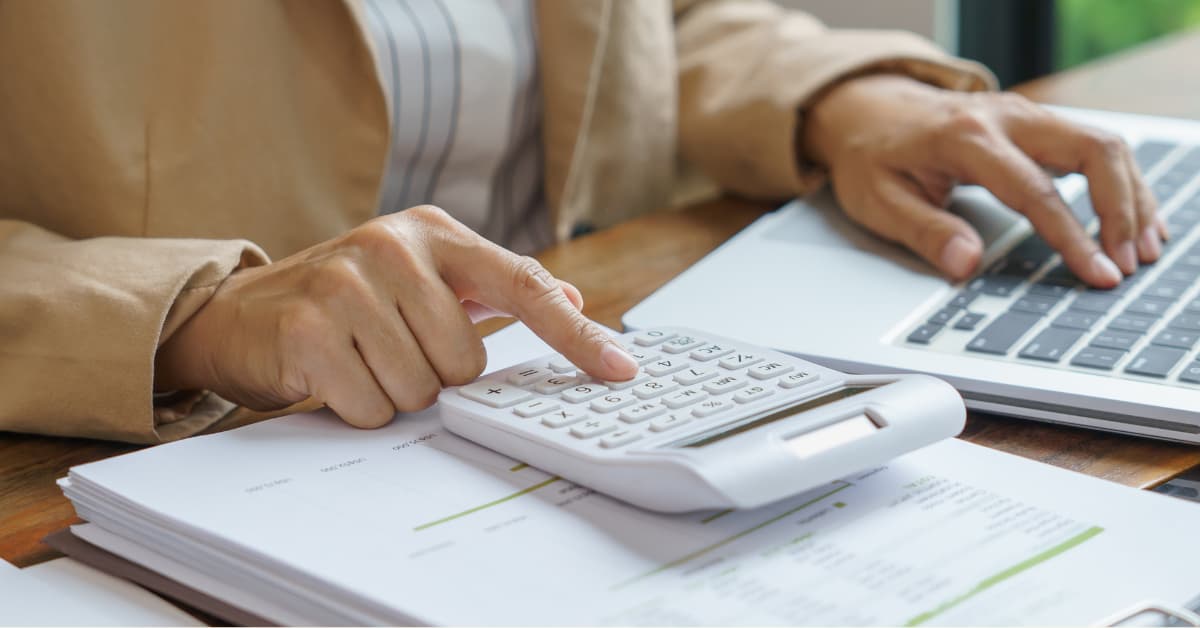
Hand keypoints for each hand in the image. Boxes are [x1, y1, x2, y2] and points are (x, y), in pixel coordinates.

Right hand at [155, 205, 638, 427]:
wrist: (238, 314)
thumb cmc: (343, 301)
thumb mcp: (419, 279)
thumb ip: (492, 289)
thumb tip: (571, 298)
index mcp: (433, 232)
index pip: (524, 284)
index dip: (576, 333)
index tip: (622, 368)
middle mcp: (393, 246)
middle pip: (466, 361)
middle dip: (433, 375)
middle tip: (389, 352)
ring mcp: (348, 283)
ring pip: (421, 389)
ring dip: (392, 393)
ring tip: (357, 360)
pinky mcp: (310, 328)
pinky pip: (372, 406)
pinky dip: (357, 408)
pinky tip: (331, 376)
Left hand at [802, 74, 1165, 287]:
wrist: (867, 112)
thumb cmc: (872, 158)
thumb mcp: (878, 201)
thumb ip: (925, 232)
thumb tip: (966, 265)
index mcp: (965, 138)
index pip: (1035, 190)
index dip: (1072, 237)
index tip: (1097, 273)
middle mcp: (1006, 117)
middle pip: (1093, 150)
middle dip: (1121, 209)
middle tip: (1128, 263)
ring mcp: (1026, 116)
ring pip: (1104, 144)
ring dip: (1132, 196)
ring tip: (1144, 249)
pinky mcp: (1037, 124)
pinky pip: (1094, 147)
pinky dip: (1121, 183)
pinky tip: (1135, 219)